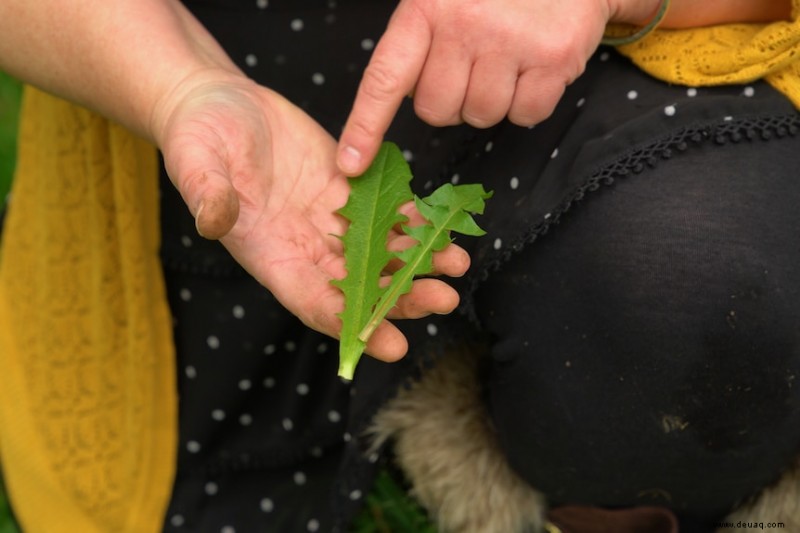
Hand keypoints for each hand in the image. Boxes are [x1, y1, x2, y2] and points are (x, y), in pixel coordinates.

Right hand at [152, 71, 469, 360]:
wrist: (220, 106)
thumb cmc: (197, 137)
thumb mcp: (194, 160)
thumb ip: (205, 192)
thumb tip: (214, 220)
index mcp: (270, 254)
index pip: (313, 301)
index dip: (352, 325)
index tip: (390, 343)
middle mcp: (306, 245)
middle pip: (359, 285)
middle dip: (401, 297)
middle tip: (442, 299)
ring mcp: (329, 219)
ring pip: (380, 252)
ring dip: (418, 262)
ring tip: (456, 265)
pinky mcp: (346, 188)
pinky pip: (385, 210)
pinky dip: (414, 220)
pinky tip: (443, 225)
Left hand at [337, 0, 620, 175]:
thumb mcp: (443, 1)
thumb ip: (418, 45)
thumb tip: (397, 103)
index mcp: (426, 8)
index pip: (385, 78)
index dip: (365, 125)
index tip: (351, 163)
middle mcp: (464, 24)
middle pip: (437, 111)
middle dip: (452, 101)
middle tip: (472, 66)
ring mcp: (510, 41)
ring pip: (481, 116)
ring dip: (492, 100)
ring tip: (507, 59)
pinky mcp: (552, 57)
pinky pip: (526, 115)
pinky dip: (529, 101)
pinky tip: (532, 65)